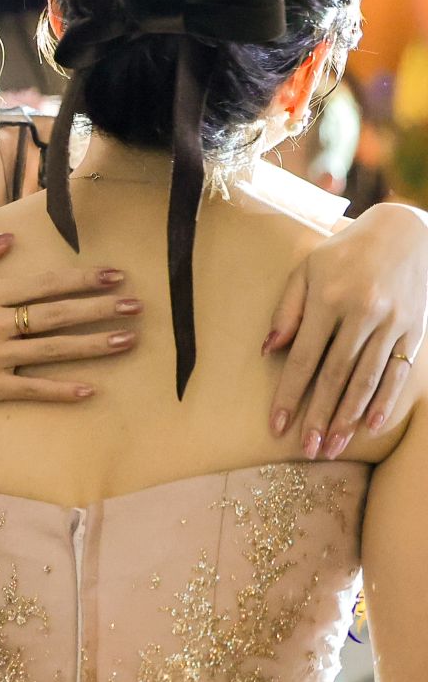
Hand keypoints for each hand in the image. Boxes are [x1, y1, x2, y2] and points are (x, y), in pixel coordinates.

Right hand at [0, 230, 139, 422]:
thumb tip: (5, 238)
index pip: (42, 284)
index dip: (81, 279)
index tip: (113, 274)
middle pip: (58, 315)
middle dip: (101, 309)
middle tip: (137, 306)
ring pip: (55, 350)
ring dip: (94, 345)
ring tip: (128, 340)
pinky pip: (33, 389)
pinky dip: (61, 391)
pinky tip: (90, 390)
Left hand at [267, 201, 427, 459]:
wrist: (408, 232)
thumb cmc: (346, 251)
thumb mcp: (307, 268)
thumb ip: (287, 309)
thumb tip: (268, 350)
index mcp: (328, 299)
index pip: (304, 358)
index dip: (289, 395)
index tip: (276, 425)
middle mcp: (361, 314)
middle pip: (335, 376)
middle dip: (320, 416)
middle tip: (307, 449)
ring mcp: (391, 323)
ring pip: (366, 379)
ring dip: (349, 416)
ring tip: (333, 445)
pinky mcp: (414, 329)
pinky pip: (398, 371)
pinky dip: (385, 400)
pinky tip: (371, 425)